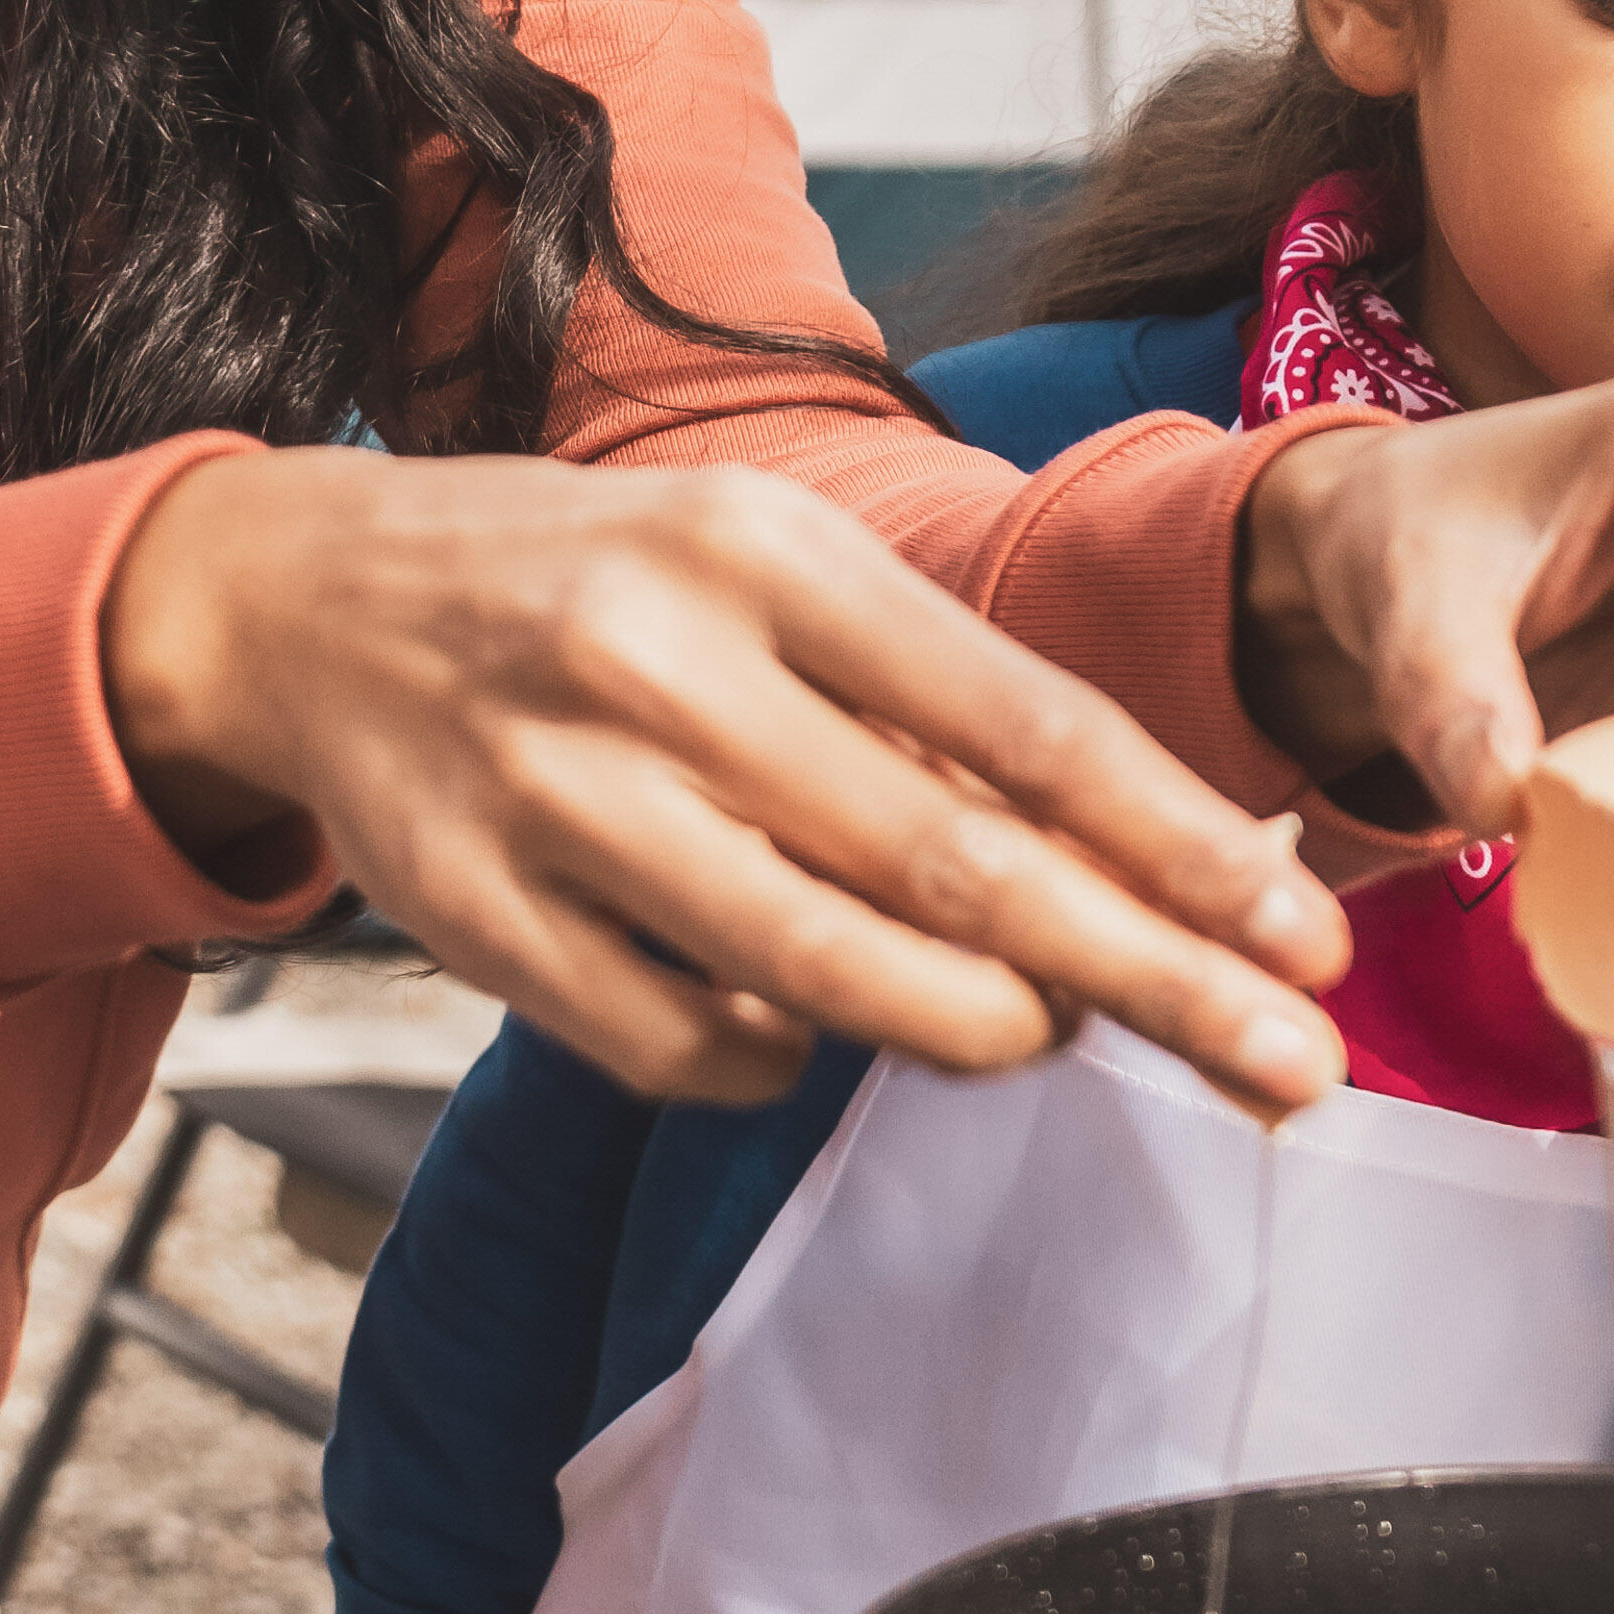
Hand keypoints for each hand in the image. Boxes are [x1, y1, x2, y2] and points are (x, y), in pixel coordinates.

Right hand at [95, 452, 1347, 1110]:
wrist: (306, 600)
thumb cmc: (595, 584)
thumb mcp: (762, 565)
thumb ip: (928, 701)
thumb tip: (1141, 864)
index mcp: (758, 546)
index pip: (1021, 721)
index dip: (1182, 846)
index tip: (1307, 939)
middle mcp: (655, 663)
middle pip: (953, 864)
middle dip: (1150, 980)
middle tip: (1291, 1068)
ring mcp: (554, 798)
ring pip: (827, 973)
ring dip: (984, 1032)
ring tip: (1058, 1043)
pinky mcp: (476, 922)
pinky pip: (690, 1047)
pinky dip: (789, 1055)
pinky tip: (818, 1019)